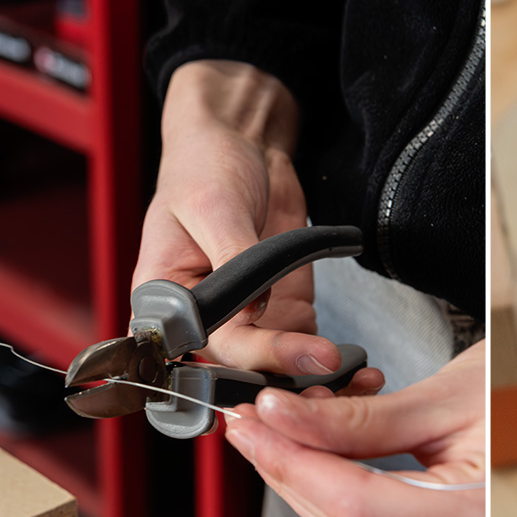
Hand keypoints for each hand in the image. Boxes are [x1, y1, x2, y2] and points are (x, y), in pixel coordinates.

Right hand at [133, 60, 343, 375]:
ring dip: (308, 371)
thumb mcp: (214, 206)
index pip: (205, 340)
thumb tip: (255, 310)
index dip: (250, 353)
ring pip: (272, 361)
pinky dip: (323, 350)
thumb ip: (234, 260)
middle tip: (329, 365)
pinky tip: (353, 362)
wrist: (242, 143)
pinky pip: (299, 339)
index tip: (292, 353)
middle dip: (285, 367)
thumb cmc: (205, 166)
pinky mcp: (279, 305)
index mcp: (163, 296)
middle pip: (242, 359)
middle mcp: (200, 316)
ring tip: (348, 373)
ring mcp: (243, 314)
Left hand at [225, 340, 485, 516]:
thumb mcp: (451, 399)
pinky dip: (340, 503)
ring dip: (309, 488)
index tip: (252, 425)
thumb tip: (286, 417)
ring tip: (280, 437)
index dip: (292, 464)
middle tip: (253, 427)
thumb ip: (360, 419)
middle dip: (289, 474)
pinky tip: (322, 464)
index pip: (355, 502)